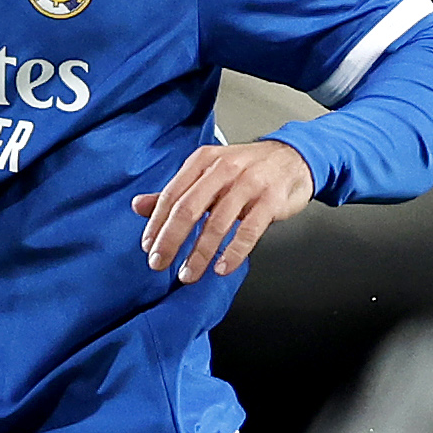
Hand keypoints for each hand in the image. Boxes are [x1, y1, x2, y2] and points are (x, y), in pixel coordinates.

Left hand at [134, 139, 317, 282]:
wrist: (294, 158)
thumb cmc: (248, 169)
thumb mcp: (209, 173)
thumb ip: (176, 191)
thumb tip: (139, 206)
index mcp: (204, 161)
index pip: (172, 194)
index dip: (157, 224)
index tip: (149, 247)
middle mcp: (224, 169)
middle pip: (189, 208)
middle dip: (171, 240)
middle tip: (159, 263)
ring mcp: (249, 183)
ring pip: (217, 223)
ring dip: (200, 253)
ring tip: (189, 273)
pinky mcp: (271, 200)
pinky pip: (248, 231)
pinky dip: (234, 253)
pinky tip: (222, 268)